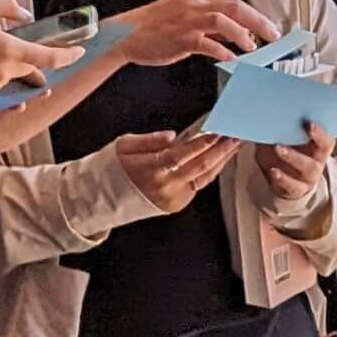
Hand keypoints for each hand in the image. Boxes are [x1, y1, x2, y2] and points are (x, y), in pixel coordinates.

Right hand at [0, 0, 82, 102]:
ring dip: (11, 69)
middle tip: (24, 48)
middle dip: (35, 63)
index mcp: (9, 50)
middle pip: (33, 72)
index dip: (69, 55)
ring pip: (13, 80)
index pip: (50, 57)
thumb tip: (23, 15)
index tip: (80, 51)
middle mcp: (5, 74)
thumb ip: (5, 7)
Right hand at [113, 0, 276, 67]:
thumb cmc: (151, 27)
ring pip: (223, 21)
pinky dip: (222, 50)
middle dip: (258, 22)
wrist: (123, 35)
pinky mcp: (179, 38)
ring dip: (242, 34)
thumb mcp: (182, 18)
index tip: (268, 27)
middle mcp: (192, 5)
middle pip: (234, 7)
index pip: (232, 1)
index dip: (254, 14)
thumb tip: (236, 33)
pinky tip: (229, 58)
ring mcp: (185, 21)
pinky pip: (207, 43)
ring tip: (252, 47)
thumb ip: (209, 24)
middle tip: (273, 35)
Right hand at [116, 129, 240, 213]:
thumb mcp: (122, 146)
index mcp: (150, 169)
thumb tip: (173, 136)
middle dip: (220, 149)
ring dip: (221, 160)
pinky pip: (198, 185)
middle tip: (234, 136)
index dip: (202, 142)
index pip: (183, 153)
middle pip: (200, 165)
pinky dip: (210, 171)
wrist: (102, 198)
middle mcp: (165, 186)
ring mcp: (173, 198)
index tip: (216, 131)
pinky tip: (217, 160)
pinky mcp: (177, 204)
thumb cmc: (111, 170)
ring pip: (204, 177)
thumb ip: (149, 139)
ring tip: (232, 146)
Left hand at [255, 121, 336, 207]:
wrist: (277, 177)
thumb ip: (278, 127)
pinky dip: (283, 178)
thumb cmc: (282, 151)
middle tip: (302, 128)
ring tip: (278, 148)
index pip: (326, 140)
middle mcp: (317, 161)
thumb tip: (262, 111)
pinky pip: (293, 185)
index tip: (310, 123)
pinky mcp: (296, 189)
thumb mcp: (280, 138)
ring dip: (294, 157)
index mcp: (316, 147)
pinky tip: (273, 171)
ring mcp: (308, 176)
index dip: (321, 132)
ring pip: (308, 167)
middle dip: (314, 139)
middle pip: (322, 151)